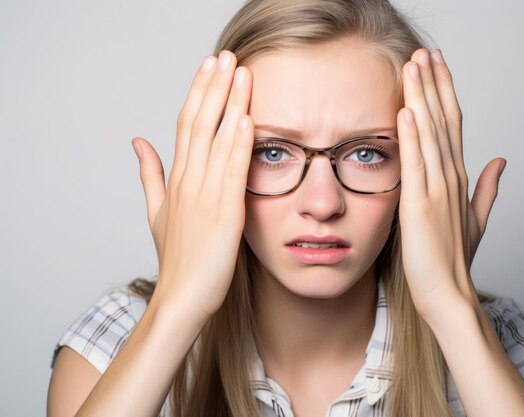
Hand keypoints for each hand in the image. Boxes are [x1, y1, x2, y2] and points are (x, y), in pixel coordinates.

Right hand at [130, 51, 253, 320]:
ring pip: (216, 141)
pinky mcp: (225, 214)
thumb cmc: (176, 257)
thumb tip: (138, 141)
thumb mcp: (156, 211)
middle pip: (199, 123)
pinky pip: (232, 173)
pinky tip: (246, 119)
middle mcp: (189, 181)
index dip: (198, 92)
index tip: (209, 66)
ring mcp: (205, 196)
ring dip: (230, 104)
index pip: (186, 123)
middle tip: (225, 55)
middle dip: (213, 86)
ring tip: (241, 73)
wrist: (182, 297)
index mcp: (176, 178)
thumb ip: (149, 173)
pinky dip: (238, 145)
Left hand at [397, 48, 503, 316]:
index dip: (445, 93)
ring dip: (423, 98)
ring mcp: (438, 191)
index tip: (436, 65)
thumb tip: (500, 160)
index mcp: (459, 178)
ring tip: (415, 65)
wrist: (448, 294)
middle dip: (434, 84)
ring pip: (431, 135)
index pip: (454, 125)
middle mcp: (451, 178)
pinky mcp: (421, 206)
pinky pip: (417, 165)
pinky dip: (413, 137)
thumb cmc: (454, 259)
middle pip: (444, 121)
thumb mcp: (474, 218)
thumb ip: (487, 188)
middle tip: (425, 51)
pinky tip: (408, 111)